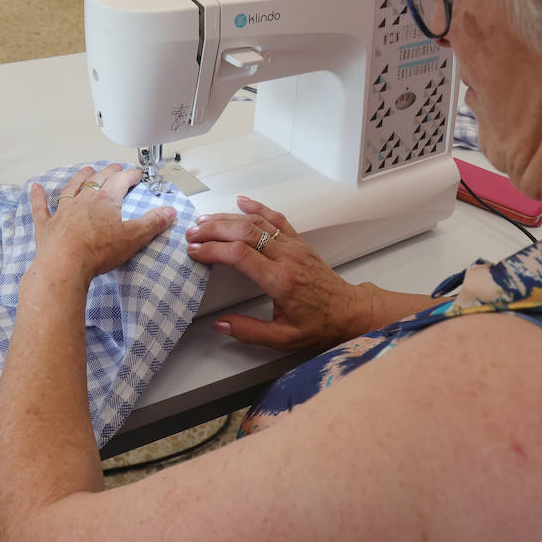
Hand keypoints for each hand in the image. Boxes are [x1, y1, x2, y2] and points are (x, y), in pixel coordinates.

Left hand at [29, 164, 176, 286]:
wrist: (64, 265)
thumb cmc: (97, 251)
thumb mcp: (133, 238)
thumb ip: (153, 223)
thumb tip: (169, 212)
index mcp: (105, 200)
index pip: (121, 180)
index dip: (131, 175)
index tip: (138, 173)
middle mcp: (83, 200)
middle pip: (98, 179)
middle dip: (109, 172)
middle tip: (116, 168)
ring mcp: (63, 211)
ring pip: (72, 188)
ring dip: (80, 177)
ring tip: (86, 170)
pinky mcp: (47, 225)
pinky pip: (41, 207)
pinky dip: (38, 197)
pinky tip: (35, 188)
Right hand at [186, 196, 373, 350]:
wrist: (348, 311)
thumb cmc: (319, 324)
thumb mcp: (283, 339)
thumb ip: (249, 332)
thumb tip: (220, 325)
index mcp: (281, 281)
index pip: (241, 255)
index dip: (214, 250)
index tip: (195, 251)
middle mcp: (287, 258)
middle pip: (245, 232)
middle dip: (214, 229)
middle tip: (192, 233)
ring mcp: (293, 247)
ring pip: (257, 222)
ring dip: (228, 218)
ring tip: (204, 221)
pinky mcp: (298, 242)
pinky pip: (276, 219)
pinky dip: (257, 207)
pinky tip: (241, 201)